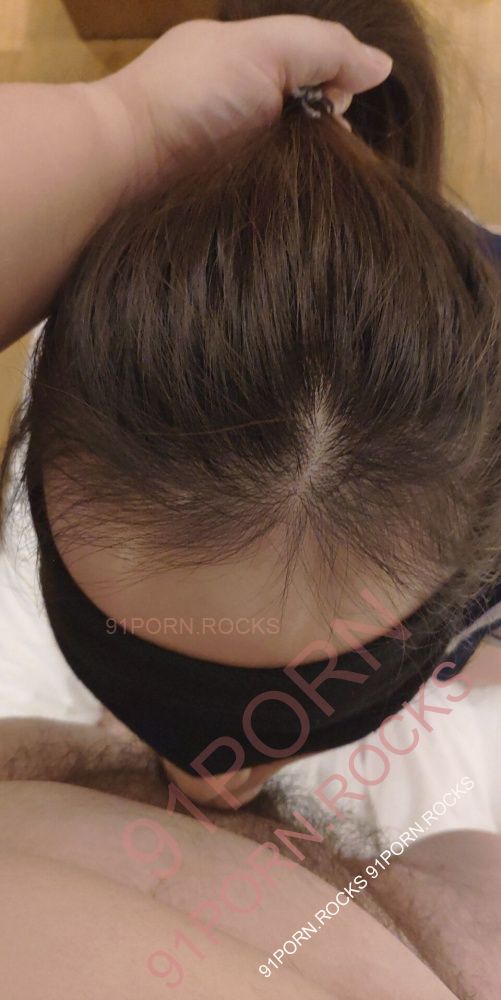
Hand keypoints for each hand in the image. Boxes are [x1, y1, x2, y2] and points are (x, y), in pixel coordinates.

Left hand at [89, 15, 391, 201]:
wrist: (127, 164)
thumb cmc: (195, 97)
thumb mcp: (265, 49)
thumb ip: (324, 48)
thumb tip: (383, 68)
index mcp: (244, 63)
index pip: (311, 69)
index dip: (335, 84)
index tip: (338, 108)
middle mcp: (238, 108)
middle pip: (306, 120)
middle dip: (328, 134)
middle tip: (327, 151)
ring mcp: (228, 157)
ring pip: (292, 165)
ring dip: (313, 173)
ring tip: (318, 185)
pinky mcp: (221, 201)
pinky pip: (269, 199)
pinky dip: (287, 201)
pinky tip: (298, 208)